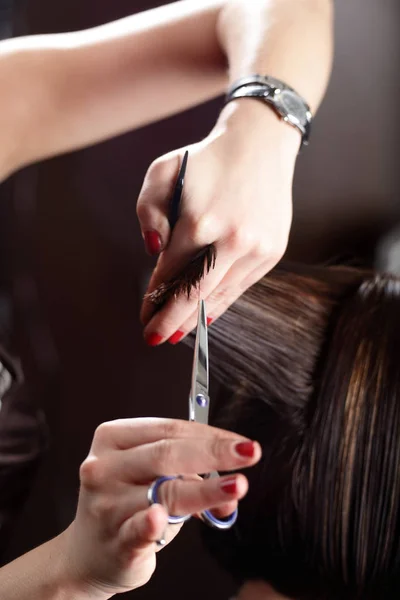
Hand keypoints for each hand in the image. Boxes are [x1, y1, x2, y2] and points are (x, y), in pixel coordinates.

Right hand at [60, 418, 260, 598]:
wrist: (89, 554)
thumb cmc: (128, 504)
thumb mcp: (153, 478)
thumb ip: (190, 474)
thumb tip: (233, 486)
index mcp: (113, 438)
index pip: (169, 429)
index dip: (210, 434)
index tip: (242, 442)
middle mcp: (104, 466)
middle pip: (167, 454)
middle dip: (214, 453)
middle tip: (248, 453)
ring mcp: (106, 504)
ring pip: (164, 492)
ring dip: (204, 490)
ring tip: (234, 487)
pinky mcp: (113, 540)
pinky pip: (136, 530)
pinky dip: (149, 524)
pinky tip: (157, 519)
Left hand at [137, 100, 299, 344]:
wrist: (259, 146)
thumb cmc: (205, 160)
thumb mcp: (163, 172)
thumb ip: (148, 212)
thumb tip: (153, 252)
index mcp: (200, 221)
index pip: (171, 272)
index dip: (155, 297)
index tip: (144, 316)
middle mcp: (232, 240)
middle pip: (195, 294)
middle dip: (172, 321)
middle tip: (154, 339)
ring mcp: (256, 249)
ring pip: (220, 295)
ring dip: (196, 318)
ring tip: (178, 335)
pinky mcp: (271, 253)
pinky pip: (240, 287)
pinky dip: (221, 303)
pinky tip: (206, 315)